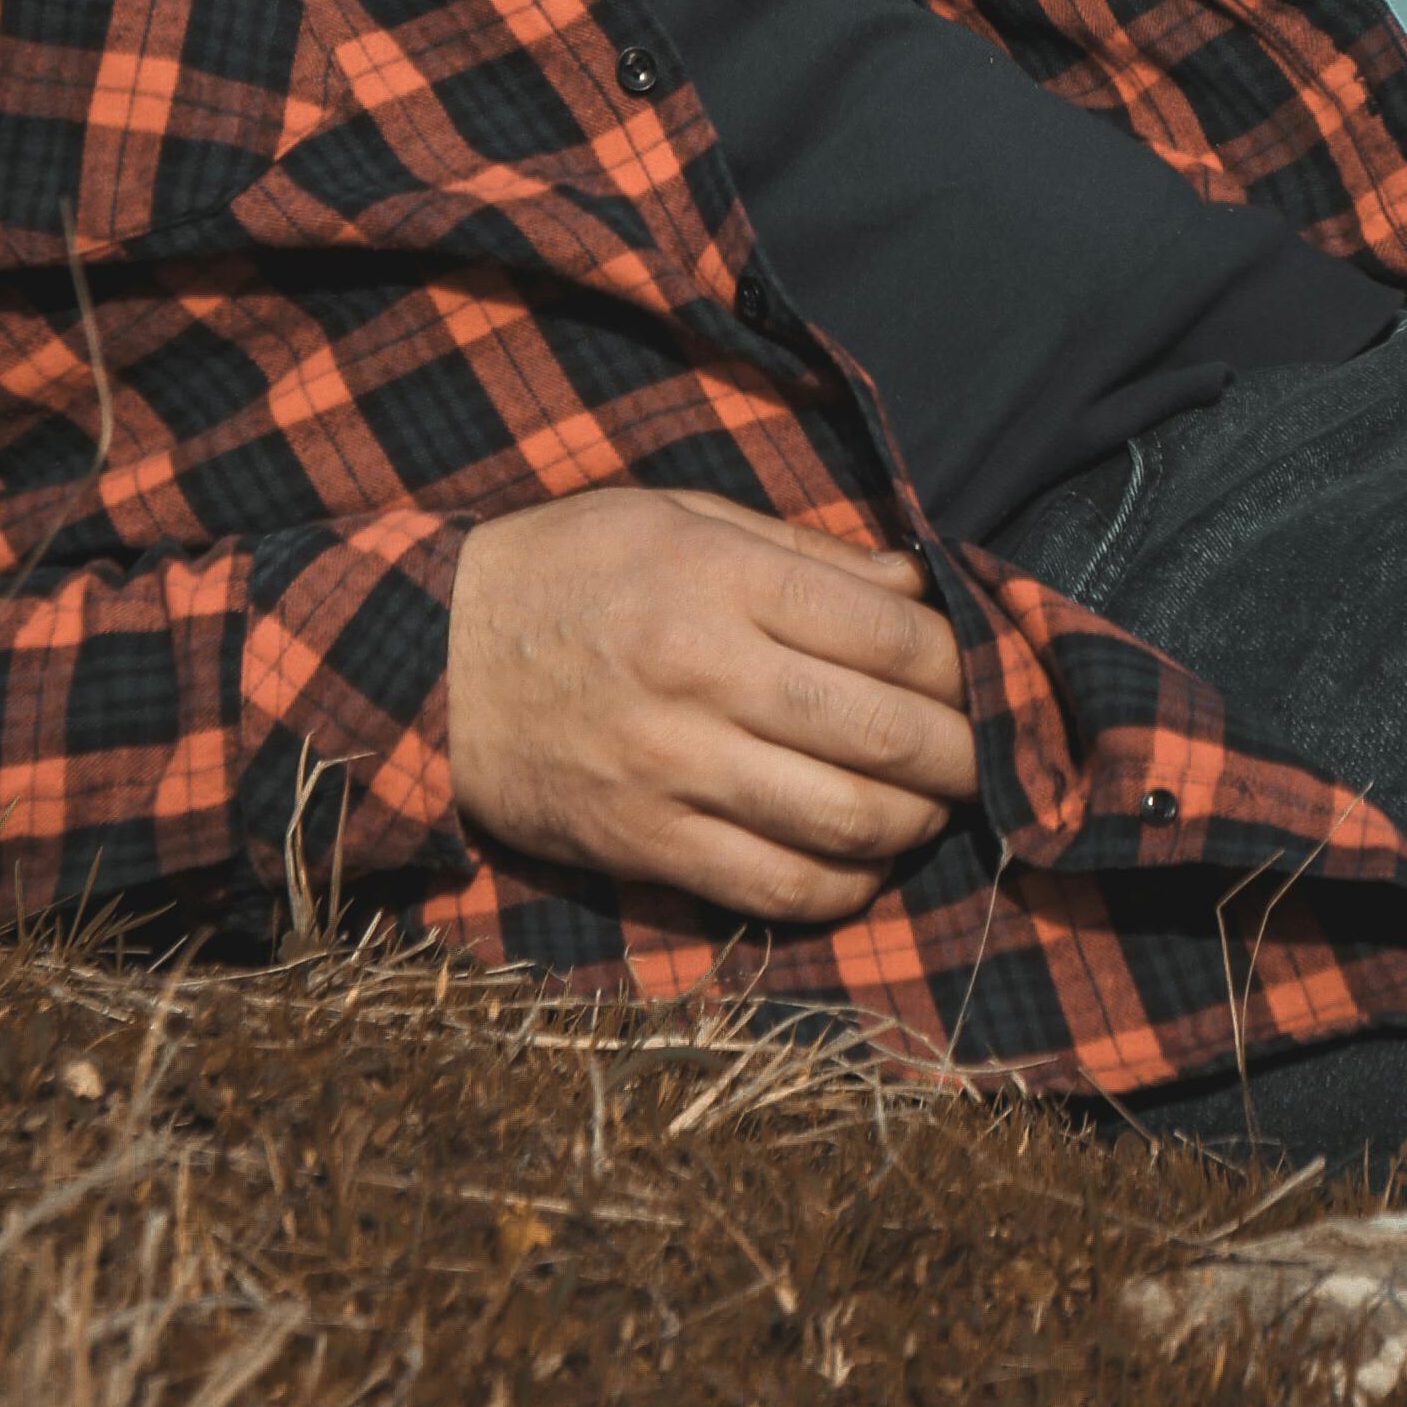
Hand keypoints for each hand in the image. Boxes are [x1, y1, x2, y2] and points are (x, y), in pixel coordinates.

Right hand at [445, 486, 980, 922]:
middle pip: (883, 732)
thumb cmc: (564, 570)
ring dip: (915, 823)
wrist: (429, 659)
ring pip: (846, 823)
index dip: (958, 661)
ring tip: (928, 807)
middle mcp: (702, 673)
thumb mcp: (674, 515)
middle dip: (959, 752)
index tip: (974, 672)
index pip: (888, 631)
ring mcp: (673, 769)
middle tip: (977, 753)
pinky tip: (862, 863)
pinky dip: (846, 888)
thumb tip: (914, 585)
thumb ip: (799, 552)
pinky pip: (778, 890)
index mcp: (716, 578)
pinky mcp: (646, 846)